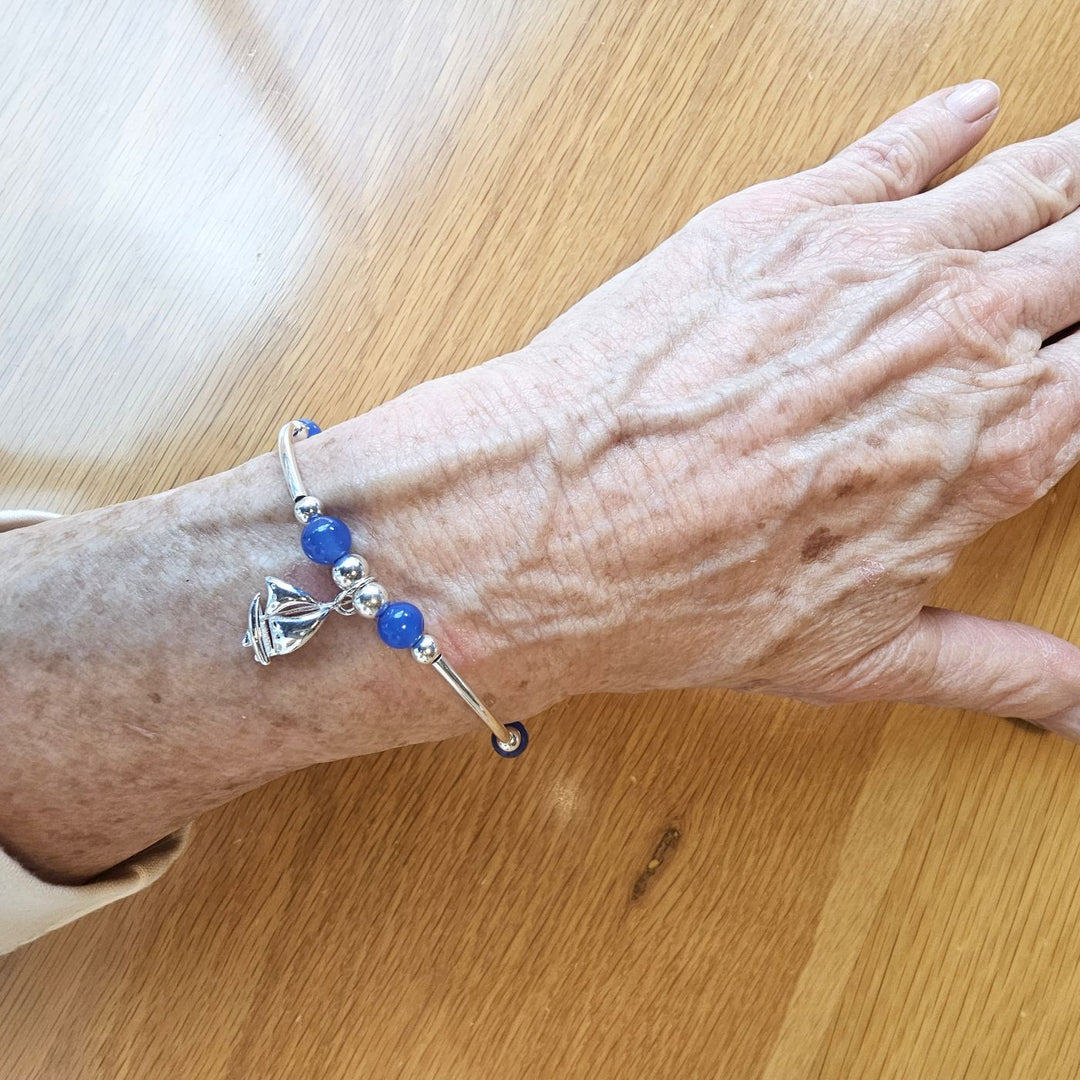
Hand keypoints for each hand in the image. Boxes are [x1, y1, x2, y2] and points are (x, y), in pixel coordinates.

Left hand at [416, 80, 1079, 736]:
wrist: (560, 519)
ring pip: (1024, 182)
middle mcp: (959, 332)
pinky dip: (946, 122)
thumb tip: (1072, 705)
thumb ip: (990, 667)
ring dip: (1070, 169)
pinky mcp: (786, 214)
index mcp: (997, 441)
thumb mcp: (858, 654)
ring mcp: (876, 260)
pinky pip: (899, 144)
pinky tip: (975, 108)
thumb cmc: (689, 592)